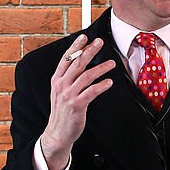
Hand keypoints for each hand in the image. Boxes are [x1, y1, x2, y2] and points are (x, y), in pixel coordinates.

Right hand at [40, 35, 114, 169]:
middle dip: (89, 50)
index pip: (66, 59)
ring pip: (86, 76)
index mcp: (57, 80)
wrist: (58, 132)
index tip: (84, 37)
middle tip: (100, 42)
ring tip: (112, 63)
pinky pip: (91, 92)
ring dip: (101, 68)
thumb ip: (68, 78)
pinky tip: (109, 82)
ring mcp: (68, 95)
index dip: (75, 47)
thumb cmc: (63, 112)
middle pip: (77, 63)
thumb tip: (80, 63)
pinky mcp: (77, 105)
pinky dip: (101, 85)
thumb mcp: (60, 92)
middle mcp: (61, 85)